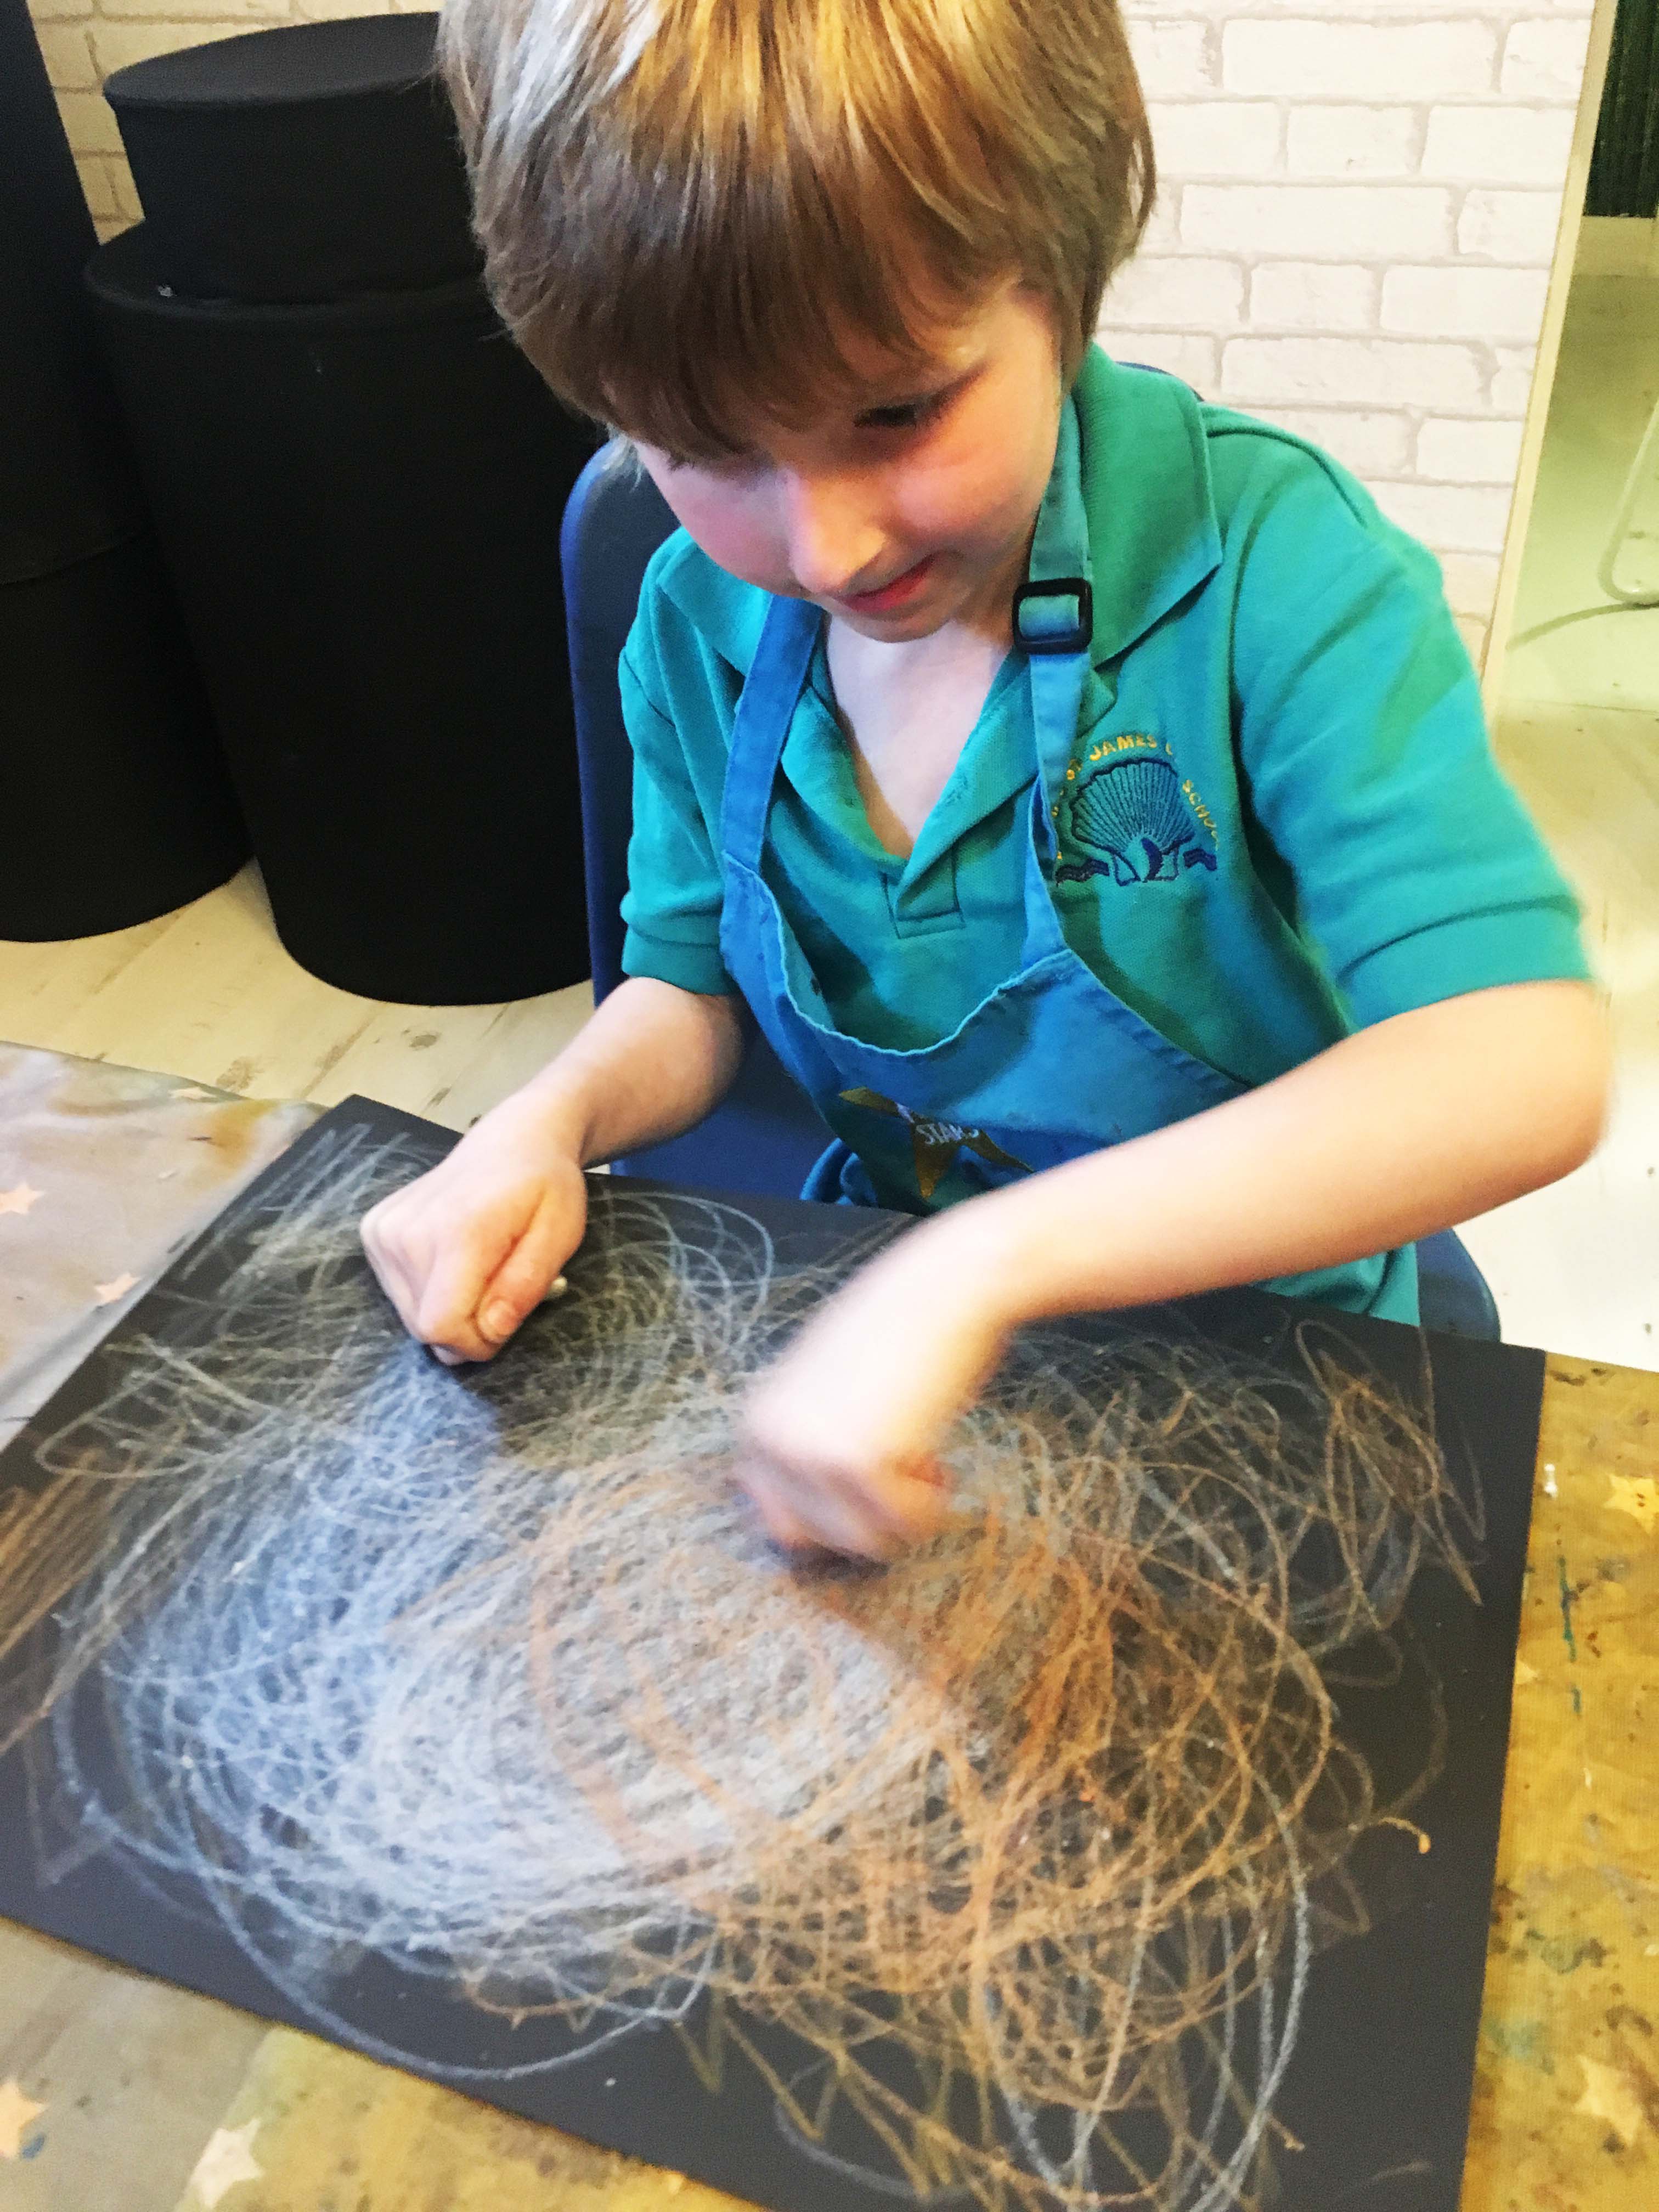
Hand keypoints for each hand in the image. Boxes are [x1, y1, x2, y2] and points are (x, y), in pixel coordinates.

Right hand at [360, 1096, 587, 1363]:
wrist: (511, 1141)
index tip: (503, 1324)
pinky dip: (429, 1288)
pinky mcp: (374, 1230)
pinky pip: (398, 1291)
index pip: (441, 1326)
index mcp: (458, 1231)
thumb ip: (524, 1287)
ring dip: (448, 1307)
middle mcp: (408, 1231)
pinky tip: (453, 1256)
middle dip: (467, 1326)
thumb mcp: (559, 1237)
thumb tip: (489, 1332)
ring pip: (410, 1314)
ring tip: (479, 1266)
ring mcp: (384, 1229)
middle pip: (423, 1327)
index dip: (476, 1343)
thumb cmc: (544, 1188)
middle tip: (499, 1287)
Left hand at [735, 1230, 1012, 1558]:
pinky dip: (931, 1506)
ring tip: (922, 1460)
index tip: (870, 1483)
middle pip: (817, 1541)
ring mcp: (809, 1452)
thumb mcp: (825, 1386)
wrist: (946, 1285)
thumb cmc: (900, 1331)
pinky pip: (902, 1526)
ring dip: (902, 1514)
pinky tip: (938, 1460)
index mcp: (756, 1424)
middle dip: (867, 1516)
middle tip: (902, 1466)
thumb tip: (796, 1530)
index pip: (776, 1520)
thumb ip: (805, 1442)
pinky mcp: (857, 1460)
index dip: (833, 1514)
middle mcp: (770, 1440)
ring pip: (860, 1543)